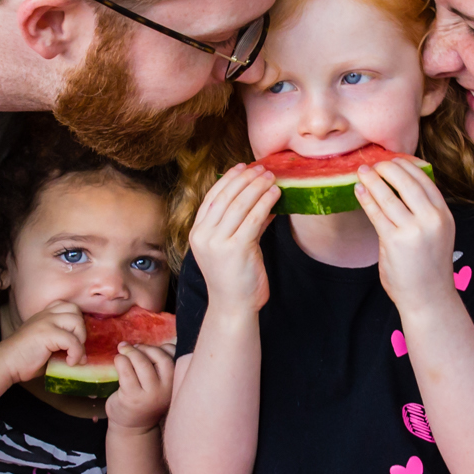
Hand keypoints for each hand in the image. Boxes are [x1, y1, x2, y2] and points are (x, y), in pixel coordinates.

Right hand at [0, 301, 88, 382]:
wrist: (6, 363)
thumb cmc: (25, 359)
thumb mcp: (45, 345)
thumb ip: (61, 343)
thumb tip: (84, 355)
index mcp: (44, 315)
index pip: (68, 306)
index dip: (76, 322)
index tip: (75, 340)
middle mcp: (45, 314)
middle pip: (76, 310)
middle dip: (81, 330)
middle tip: (75, 348)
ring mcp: (45, 321)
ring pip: (77, 321)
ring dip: (80, 341)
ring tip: (72, 355)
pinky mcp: (47, 333)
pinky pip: (72, 340)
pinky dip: (76, 354)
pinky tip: (69, 363)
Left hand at [107, 342, 175, 431]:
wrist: (133, 427)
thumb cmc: (146, 399)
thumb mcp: (161, 383)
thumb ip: (163, 364)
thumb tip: (162, 345)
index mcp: (175, 383)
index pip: (173, 356)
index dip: (160, 347)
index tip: (146, 349)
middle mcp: (166, 390)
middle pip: (160, 358)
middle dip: (144, 348)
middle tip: (132, 348)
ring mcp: (149, 395)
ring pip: (142, 363)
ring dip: (130, 352)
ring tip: (122, 351)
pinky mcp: (132, 397)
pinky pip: (126, 371)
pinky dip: (120, 360)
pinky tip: (118, 360)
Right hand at [191, 164, 279, 311]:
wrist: (233, 307)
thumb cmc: (234, 278)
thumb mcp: (231, 246)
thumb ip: (242, 224)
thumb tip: (262, 199)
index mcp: (197, 233)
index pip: (212, 198)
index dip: (228, 179)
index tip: (242, 167)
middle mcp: (204, 236)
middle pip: (226, 197)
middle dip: (245, 179)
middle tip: (262, 168)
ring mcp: (218, 243)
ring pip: (240, 204)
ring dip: (257, 187)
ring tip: (271, 177)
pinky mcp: (236, 249)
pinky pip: (253, 218)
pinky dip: (265, 202)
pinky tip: (275, 194)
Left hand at [353, 158, 455, 312]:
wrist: (429, 299)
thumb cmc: (428, 267)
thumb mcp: (437, 234)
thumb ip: (423, 212)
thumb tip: (399, 187)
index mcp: (444, 215)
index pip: (425, 180)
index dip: (407, 166)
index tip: (394, 161)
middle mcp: (432, 220)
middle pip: (407, 182)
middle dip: (388, 168)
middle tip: (375, 164)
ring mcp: (413, 230)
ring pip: (388, 195)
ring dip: (373, 180)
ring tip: (362, 172)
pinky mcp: (394, 241)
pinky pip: (376, 213)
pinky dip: (366, 198)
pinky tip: (359, 190)